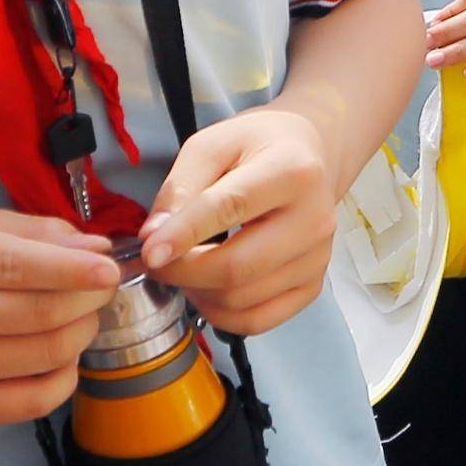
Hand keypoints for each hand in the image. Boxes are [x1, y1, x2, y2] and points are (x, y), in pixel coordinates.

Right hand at [0, 213, 117, 427]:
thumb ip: (33, 233)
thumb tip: (95, 247)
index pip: (18, 266)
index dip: (74, 268)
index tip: (110, 266)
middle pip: (43, 313)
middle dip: (90, 298)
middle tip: (100, 287)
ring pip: (49, 354)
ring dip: (83, 331)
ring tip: (79, 315)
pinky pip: (38, 400)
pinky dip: (66, 376)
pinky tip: (61, 356)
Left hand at [139, 105, 339, 336]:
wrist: (309, 157)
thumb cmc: (257, 147)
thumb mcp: (212, 145)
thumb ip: (180, 187)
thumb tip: (155, 237)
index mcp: (291, 170)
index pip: (230, 208)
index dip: (183, 235)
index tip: (148, 252)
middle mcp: (314, 219)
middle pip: (238, 267)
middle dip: (183, 272)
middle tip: (155, 261)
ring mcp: (317, 258)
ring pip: (243, 300)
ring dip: (198, 293)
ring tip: (183, 268)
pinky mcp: (312, 285)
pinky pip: (258, 320)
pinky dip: (221, 314)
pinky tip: (207, 290)